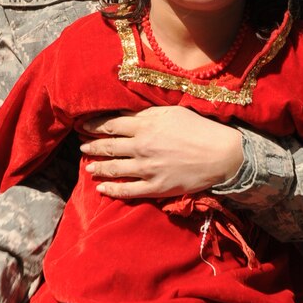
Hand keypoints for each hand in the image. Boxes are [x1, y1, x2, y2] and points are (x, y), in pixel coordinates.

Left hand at [80, 106, 243, 198]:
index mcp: (145, 126)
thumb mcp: (171, 112)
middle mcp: (141, 147)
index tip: (82, 126)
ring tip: (88, 167)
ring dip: (98, 167)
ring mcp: (147, 169)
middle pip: (108, 146)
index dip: (93, 126)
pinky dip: (112, 190)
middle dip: (91, 146)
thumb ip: (146, 114)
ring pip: (114, 169)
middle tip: (81, 146)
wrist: (222, 154)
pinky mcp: (156, 187)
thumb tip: (125, 113)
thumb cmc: (199, 129)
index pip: (110, 124)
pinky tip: (101, 188)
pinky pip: (127, 191)